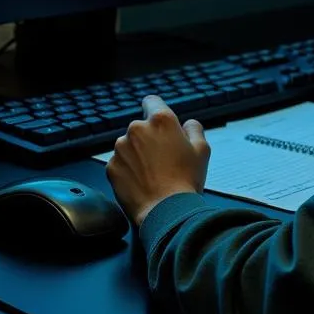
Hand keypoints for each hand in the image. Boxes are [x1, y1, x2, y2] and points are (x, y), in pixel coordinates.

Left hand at [105, 95, 210, 226]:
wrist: (166, 212)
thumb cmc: (186, 181)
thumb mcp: (202, 149)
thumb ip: (194, 129)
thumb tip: (188, 124)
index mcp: (161, 120)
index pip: (152, 101)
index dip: (156, 109)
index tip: (158, 121)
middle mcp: (137, 129)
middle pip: (141, 127)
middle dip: (150, 138)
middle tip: (164, 158)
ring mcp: (121, 148)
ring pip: (129, 146)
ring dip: (138, 154)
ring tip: (153, 174)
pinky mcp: (111, 167)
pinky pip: (120, 163)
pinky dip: (128, 170)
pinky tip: (142, 182)